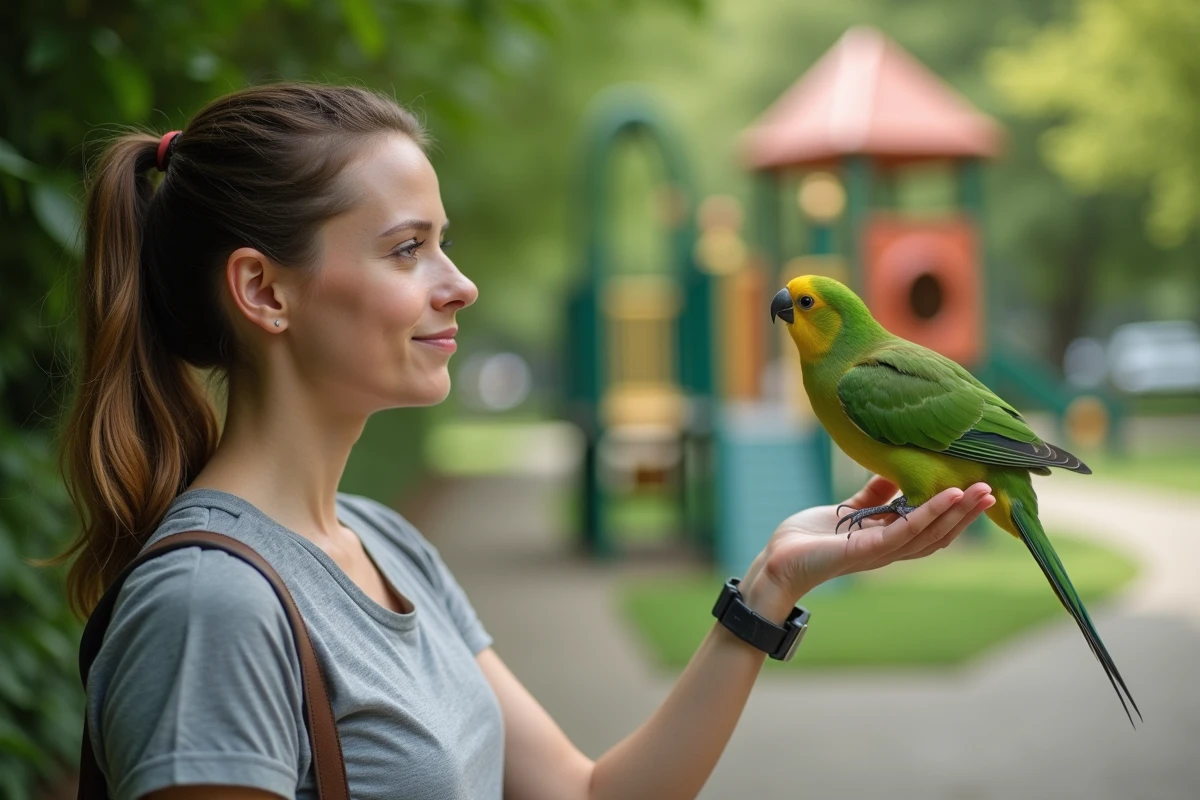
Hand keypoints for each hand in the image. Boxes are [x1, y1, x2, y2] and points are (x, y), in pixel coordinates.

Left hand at [738, 476, 995, 621]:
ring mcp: (881, 551)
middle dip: (969, 514)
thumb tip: (892, 474)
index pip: (934, 529)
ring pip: (931, 533)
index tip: (978, 490)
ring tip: (982, 491)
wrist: (778, 560)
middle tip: (995, 490)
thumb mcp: (848, 511)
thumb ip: (872, 497)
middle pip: (941, 533)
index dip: (958, 513)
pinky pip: (905, 529)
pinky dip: (929, 512)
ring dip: (959, 512)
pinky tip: (948, 495)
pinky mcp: (866, 549)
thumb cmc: (810, 538)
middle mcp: (891, 549)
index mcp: (889, 540)